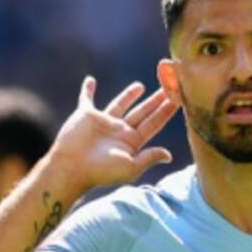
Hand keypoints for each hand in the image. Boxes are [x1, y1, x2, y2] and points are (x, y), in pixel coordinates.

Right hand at [50, 77, 178, 194]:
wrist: (73, 168)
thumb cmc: (102, 171)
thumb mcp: (131, 167)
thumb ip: (149, 157)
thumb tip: (169, 155)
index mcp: (132, 142)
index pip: (153, 123)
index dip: (166, 112)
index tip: (178, 100)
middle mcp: (120, 130)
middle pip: (142, 112)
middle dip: (156, 101)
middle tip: (169, 87)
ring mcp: (103, 122)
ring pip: (120, 104)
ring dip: (129, 95)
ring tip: (140, 86)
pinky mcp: (86, 115)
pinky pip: (86, 99)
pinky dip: (87, 90)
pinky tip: (91, 81)